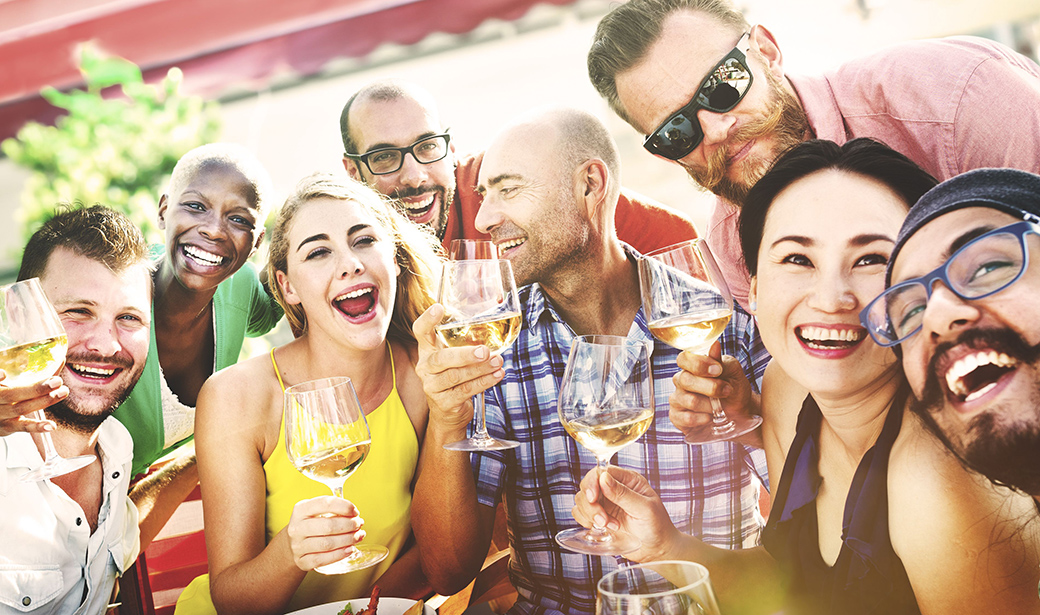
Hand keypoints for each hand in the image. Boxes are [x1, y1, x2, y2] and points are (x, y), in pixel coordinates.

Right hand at [0, 372, 67, 435]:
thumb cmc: (4, 393)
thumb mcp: (11, 382)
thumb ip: (33, 372)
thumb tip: (60, 359)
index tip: (4, 374)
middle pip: (11, 394)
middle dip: (36, 388)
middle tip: (57, 381)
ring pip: (20, 409)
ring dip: (43, 402)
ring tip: (63, 392)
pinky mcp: (6, 427)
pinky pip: (22, 427)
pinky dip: (36, 426)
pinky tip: (51, 425)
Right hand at [285, 496, 364, 570]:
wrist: (292, 545)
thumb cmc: (311, 525)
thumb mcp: (315, 511)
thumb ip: (333, 508)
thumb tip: (355, 514)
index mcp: (301, 510)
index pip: (325, 503)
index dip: (345, 506)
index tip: (355, 511)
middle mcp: (296, 528)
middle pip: (328, 526)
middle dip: (349, 525)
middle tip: (359, 524)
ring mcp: (298, 546)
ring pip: (327, 544)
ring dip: (348, 540)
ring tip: (358, 536)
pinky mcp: (302, 561)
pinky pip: (323, 560)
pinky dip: (339, 554)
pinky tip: (350, 549)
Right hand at [412, 304, 503, 435]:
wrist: (448, 413)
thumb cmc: (455, 378)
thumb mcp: (455, 359)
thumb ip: (466, 343)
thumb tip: (496, 324)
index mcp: (427, 351)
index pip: (420, 332)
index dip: (427, 320)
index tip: (438, 308)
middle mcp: (425, 367)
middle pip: (441, 359)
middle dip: (465, 355)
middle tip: (484, 351)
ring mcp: (432, 387)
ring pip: (456, 376)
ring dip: (480, 369)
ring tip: (497, 362)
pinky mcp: (443, 403)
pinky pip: (465, 391)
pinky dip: (483, 382)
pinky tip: (496, 375)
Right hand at [571, 465, 680, 562]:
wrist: (658, 550)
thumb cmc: (658, 527)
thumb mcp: (644, 509)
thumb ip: (623, 494)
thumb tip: (603, 478)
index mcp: (627, 480)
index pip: (601, 471)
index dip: (592, 483)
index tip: (593, 498)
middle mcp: (614, 488)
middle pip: (587, 486)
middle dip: (590, 504)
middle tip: (603, 520)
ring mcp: (605, 503)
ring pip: (582, 500)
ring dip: (590, 514)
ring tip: (608, 525)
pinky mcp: (599, 517)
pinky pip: (580, 513)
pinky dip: (586, 521)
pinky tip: (604, 528)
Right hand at [669, 340, 753, 436]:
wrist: (740, 413)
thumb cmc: (735, 389)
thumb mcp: (733, 372)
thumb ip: (721, 361)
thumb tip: (715, 345)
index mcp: (692, 366)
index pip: (683, 359)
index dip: (698, 364)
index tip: (718, 370)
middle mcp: (681, 381)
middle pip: (685, 380)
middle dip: (711, 387)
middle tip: (727, 391)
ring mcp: (677, 399)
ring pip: (689, 400)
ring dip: (710, 405)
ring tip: (721, 407)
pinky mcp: (677, 417)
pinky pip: (685, 418)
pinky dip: (702, 419)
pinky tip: (710, 418)